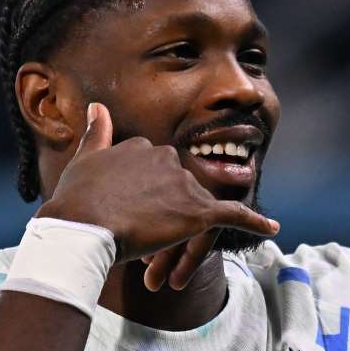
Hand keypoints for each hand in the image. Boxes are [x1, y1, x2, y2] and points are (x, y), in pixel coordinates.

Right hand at [36, 103, 278, 286]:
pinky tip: (272, 228)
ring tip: (156, 243)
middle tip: (142, 230)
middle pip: (178, 186)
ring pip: (195, 204)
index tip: (132, 208)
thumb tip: (98, 107)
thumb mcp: (84, 160)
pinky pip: (235, 214)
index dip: (146, 192)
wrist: (83, 226)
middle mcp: (168, 158)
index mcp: (143, 147)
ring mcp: (184, 183)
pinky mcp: (198, 211)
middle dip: (166, 209)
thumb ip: (97, 133)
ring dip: (183, 226)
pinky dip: (254, 221)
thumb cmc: (77, 199)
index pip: (155, 169)